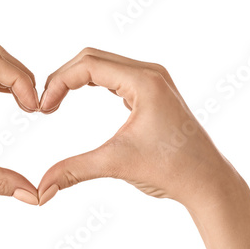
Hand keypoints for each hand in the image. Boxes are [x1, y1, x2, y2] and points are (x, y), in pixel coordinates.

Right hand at [38, 48, 243, 207]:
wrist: (207, 182)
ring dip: (76, 79)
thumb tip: (41, 190)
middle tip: (46, 104)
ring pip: (102, 64)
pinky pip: (114, 75)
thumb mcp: (116, 164)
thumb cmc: (172, 170)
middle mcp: (150, 73)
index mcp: (144, 82)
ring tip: (56, 101)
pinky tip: (78, 97)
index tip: (44, 108)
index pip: (88, 65)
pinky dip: (91, 82)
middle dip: (63, 78)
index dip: (59, 83)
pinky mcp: (152, 91)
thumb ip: (73, 171)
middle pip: (92, 58)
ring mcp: (152, 80)